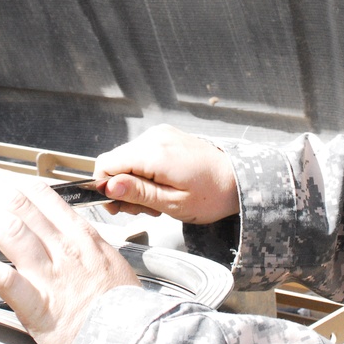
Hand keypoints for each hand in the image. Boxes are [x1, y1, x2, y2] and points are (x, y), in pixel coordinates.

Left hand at [0, 166, 139, 343]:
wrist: (132, 337)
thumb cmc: (121, 303)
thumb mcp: (109, 258)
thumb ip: (83, 241)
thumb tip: (65, 227)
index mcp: (80, 235)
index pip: (40, 194)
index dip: (10, 179)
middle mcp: (63, 247)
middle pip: (19, 203)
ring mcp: (49, 273)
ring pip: (9, 229)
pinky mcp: (36, 303)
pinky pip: (2, 277)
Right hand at [93, 124, 238, 224]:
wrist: (238, 179)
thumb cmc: (211, 195)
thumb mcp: (173, 204)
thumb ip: (139, 193)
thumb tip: (108, 187)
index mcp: (154, 153)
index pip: (106, 163)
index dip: (105, 187)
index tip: (117, 207)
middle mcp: (153, 137)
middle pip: (115, 161)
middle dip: (122, 188)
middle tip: (144, 209)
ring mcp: (160, 134)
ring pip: (127, 159)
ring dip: (134, 182)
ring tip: (157, 200)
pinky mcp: (165, 136)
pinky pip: (141, 153)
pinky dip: (144, 172)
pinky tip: (161, 186)